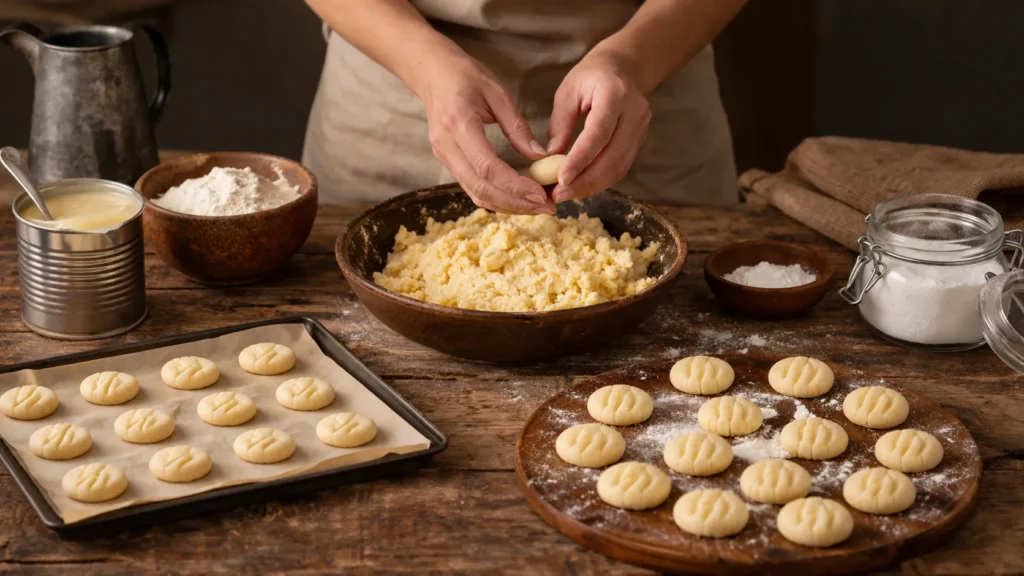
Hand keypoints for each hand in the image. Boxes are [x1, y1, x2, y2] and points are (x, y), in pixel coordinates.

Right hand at [419, 54, 553, 213]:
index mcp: (459, 125)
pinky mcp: (448, 161)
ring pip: (476, 194)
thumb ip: (518, 127)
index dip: (515, 186)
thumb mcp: (497, 92)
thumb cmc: (465, 76)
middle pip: (481, 188)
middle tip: (547, 207)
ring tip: (537, 207)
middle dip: (516, 203)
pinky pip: (472, 188)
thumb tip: (540, 156)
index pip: (487, 167)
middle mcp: (447, 146)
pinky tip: (518, 199)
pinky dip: (496, 198)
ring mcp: (444, 156)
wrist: (432, 72)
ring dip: (508, 206)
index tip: (541, 194)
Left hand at [547, 52, 651, 202]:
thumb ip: (560, 124)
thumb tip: (549, 159)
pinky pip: (620, 167)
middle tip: (558, 195)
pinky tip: (580, 186)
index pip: (598, 134)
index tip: (560, 180)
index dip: (580, 160)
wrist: (622, 69)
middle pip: (612, 157)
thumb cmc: (590, 77)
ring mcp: (641, 128)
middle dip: (585, 181)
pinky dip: (600, 181)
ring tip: (565, 195)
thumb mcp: (567, 92)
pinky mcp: (640, 141)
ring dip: (591, 186)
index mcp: (615, 94)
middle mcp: (635, 113)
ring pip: (618, 167)